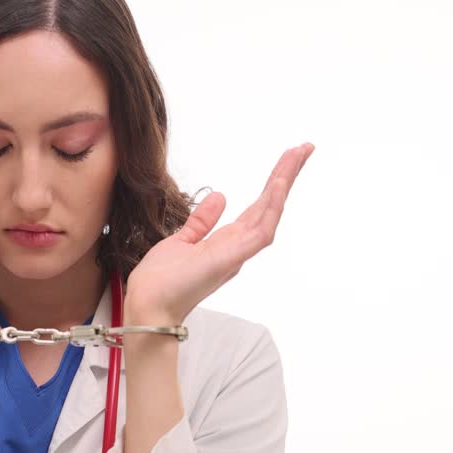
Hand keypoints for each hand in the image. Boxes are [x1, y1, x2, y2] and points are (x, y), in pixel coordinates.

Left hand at [124, 142, 314, 323]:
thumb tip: (221, 196)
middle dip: (287, 175)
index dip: (272, 184)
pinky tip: (278, 183)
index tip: (286, 159)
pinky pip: (260, 230)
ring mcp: (238, 253)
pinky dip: (271, 206)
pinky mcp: (232, 258)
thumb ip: (202, 221)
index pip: (257, 208)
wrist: (148, 304)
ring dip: (285, 183)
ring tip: (298, 154)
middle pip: (270, 206)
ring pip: (271, 213)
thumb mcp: (181, 240)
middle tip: (304, 148)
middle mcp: (238, 247)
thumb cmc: (160, 280)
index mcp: (227, 243)